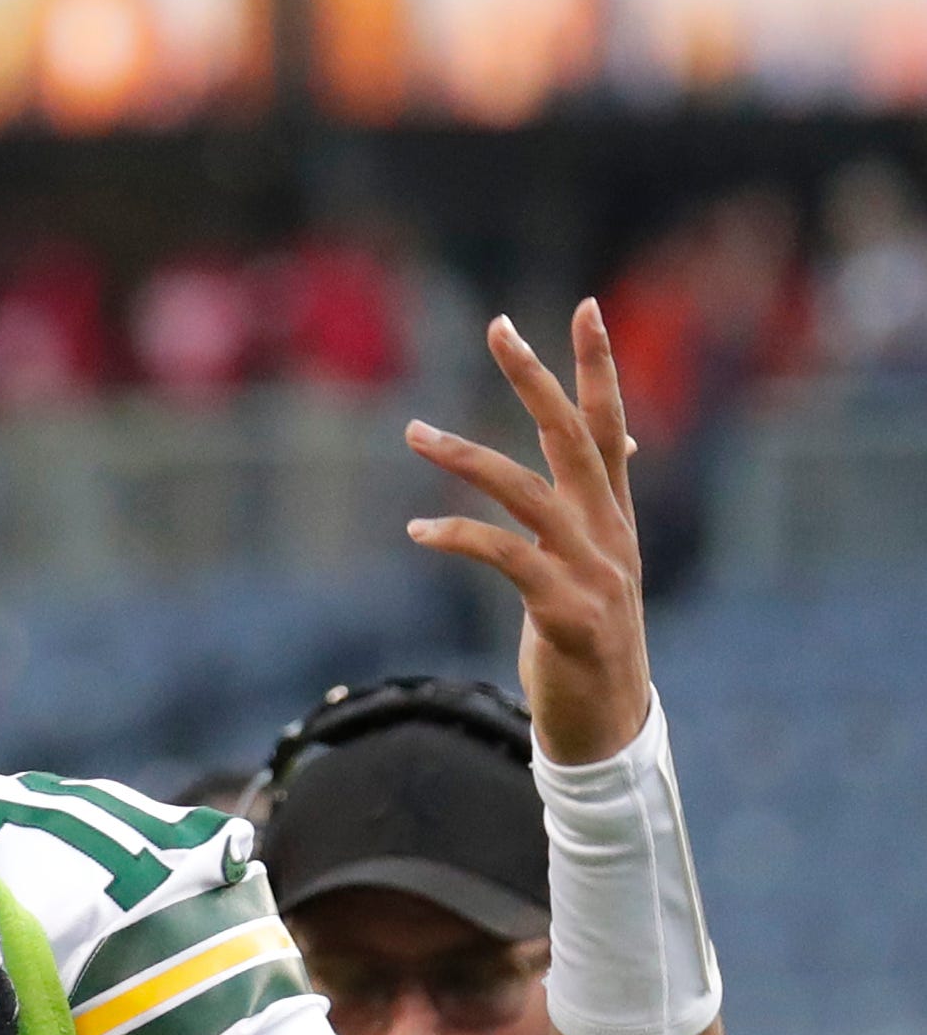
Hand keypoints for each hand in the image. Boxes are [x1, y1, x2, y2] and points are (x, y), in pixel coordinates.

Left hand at [404, 303, 650, 765]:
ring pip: (528, 491)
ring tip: (415, 431)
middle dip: (536, 379)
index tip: (583, 308)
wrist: (607, 726)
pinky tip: (418, 529)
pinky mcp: (566, 611)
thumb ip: (595, 508)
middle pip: (574, 438)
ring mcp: (594, 571)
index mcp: (614, 518)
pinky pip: (506, 557)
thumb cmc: (588, 644)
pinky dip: (459, 537)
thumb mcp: (599, 567)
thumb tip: (619, 449)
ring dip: (468, 456)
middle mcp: (610, 534)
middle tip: (499, 327)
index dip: (599, 366)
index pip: (610, 426)